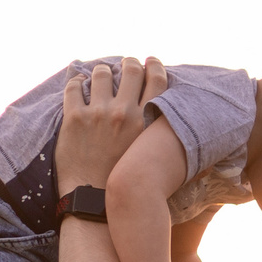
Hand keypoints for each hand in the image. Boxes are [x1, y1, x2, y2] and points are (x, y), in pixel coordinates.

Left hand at [57, 55, 167, 189]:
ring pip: (101, 73)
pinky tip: (78, 85)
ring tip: (100, 76)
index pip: (157, 81)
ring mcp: (98, 114)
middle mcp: (124, 113)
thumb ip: (163, 138)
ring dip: (101, 72)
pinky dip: (76, 82)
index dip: (155, 66)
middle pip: (131, 69)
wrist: (94, 200)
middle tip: (125, 63)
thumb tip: (188, 139)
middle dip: (129, 62)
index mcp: (146, 122)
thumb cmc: (126, 180)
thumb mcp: (151, 157)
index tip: (150, 61)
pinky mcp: (74, 118)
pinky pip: (73, 87)